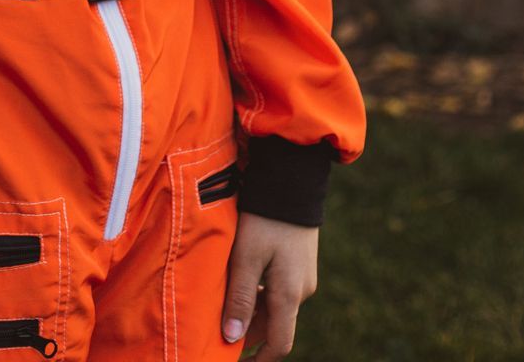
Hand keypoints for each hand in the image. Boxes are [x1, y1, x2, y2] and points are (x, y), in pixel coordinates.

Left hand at [221, 211, 318, 359]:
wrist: (292, 179)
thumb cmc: (265, 218)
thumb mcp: (246, 257)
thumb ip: (240, 298)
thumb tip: (231, 338)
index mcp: (290, 295)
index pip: (279, 344)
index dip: (259, 359)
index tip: (236, 360)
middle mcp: (302, 290)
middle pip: (275, 325)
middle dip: (249, 331)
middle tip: (220, 328)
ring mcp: (304, 275)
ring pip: (276, 305)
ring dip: (254, 309)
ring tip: (225, 302)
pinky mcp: (301, 260)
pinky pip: (280, 287)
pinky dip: (261, 292)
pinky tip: (242, 278)